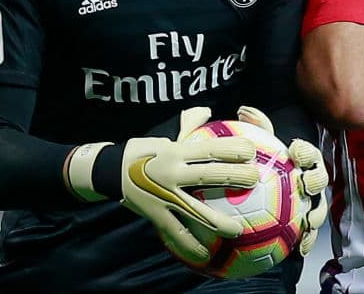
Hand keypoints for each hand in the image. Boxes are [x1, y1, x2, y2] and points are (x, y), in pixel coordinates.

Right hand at [122, 107, 259, 262]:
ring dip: (217, 220)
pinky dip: (190, 244)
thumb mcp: (164, 136)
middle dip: (233, 176)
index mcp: (176, 151)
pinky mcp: (156, 213)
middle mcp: (172, 172)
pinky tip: (206, 253)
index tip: (251, 149)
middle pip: (208, 174)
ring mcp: (164, 195)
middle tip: (254, 178)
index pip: (209, 148)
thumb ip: (187, 125)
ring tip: (239, 228)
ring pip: (194, 210)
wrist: (109, 171)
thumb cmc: (143, 152)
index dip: (231, 148)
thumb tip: (206, 110)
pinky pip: (176, 232)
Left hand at [237, 106, 329, 255]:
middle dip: (315, 180)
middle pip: (319, 179)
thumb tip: (243, 110)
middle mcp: (309, 182)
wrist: (258, 200)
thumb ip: (253, 129)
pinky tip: (299, 247)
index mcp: (301, 162)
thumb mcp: (254, 147)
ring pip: (319, 209)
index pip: (308, 153)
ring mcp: (309, 205)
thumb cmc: (259, 168)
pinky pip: (310, 235)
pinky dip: (307, 241)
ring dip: (316, 214)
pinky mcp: (305, 227)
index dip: (305, 151)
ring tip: (307, 221)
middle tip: (303, 183)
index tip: (294, 151)